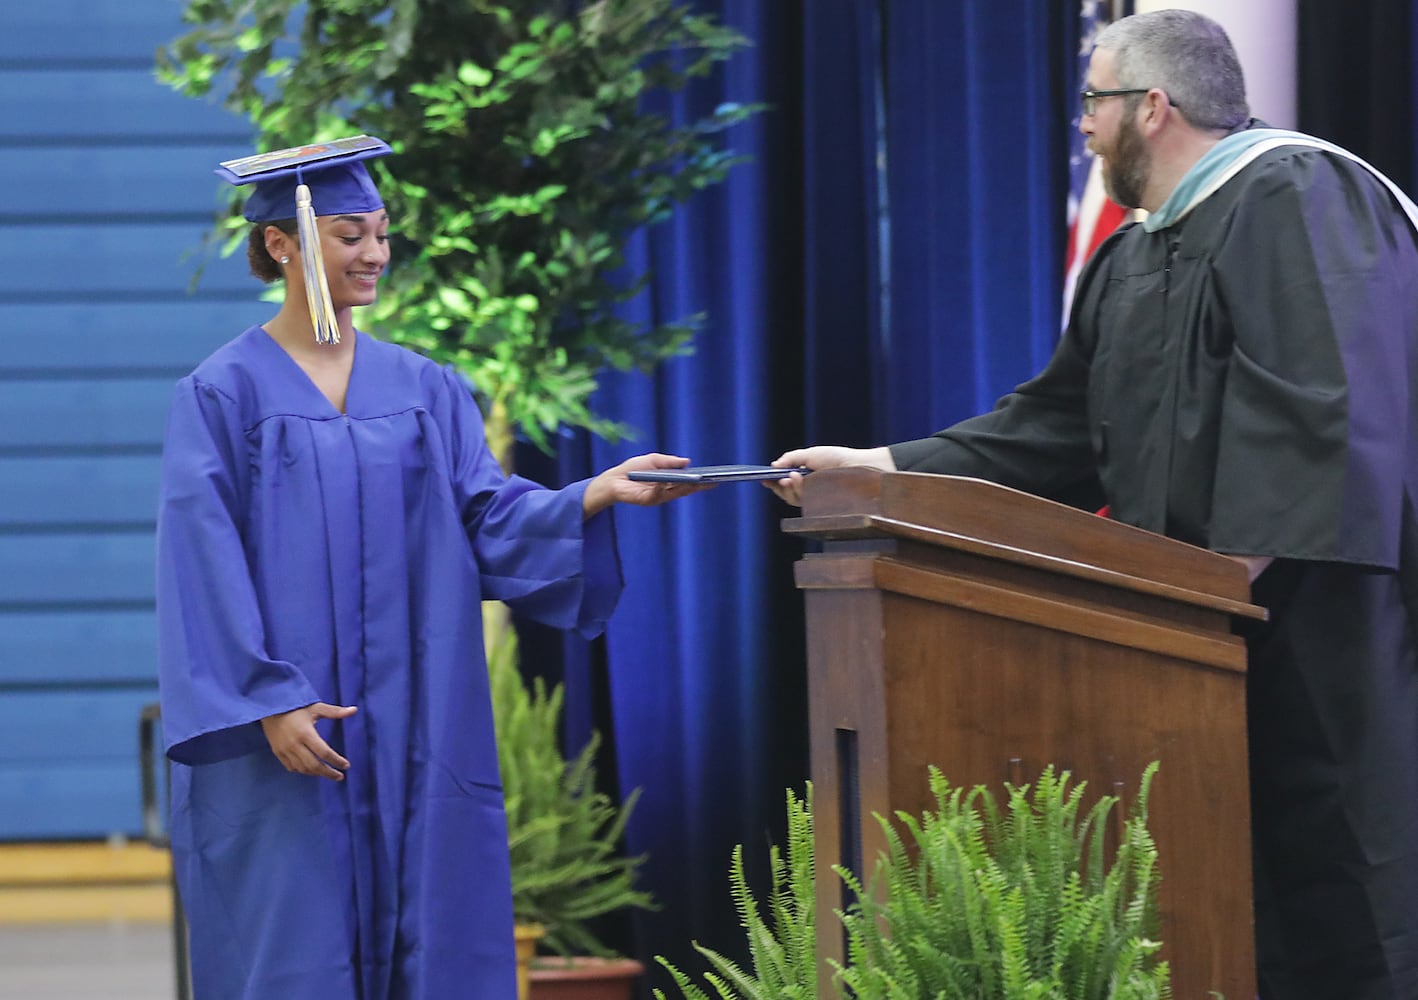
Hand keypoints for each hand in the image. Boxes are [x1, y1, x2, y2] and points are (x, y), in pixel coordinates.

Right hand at [260, 702, 358, 780]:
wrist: (270, 707)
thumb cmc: (296, 707)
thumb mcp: (316, 708)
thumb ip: (335, 712)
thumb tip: (354, 710)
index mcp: (306, 733)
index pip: (324, 752)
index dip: (336, 761)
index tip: (346, 766)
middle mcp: (295, 744)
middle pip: (314, 765)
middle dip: (328, 773)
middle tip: (340, 776)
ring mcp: (284, 750)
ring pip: (303, 768)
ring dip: (316, 773)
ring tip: (327, 773)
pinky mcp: (277, 753)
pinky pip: (291, 767)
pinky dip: (303, 770)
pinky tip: (311, 770)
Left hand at [582, 453, 711, 516]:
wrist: (613, 479)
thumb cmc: (633, 469)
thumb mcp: (653, 460)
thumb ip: (670, 461)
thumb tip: (688, 462)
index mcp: (670, 482)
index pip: (689, 482)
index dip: (702, 480)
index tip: (715, 477)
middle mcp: (666, 491)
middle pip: (686, 489)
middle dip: (700, 485)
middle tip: (712, 481)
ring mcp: (658, 497)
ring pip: (675, 493)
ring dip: (686, 487)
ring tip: (697, 481)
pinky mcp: (647, 500)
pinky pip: (657, 494)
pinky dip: (662, 487)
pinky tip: (666, 480)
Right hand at [762, 446, 896, 506]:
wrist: (859, 466)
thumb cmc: (837, 458)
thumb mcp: (810, 454)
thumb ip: (791, 459)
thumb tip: (773, 465)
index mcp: (804, 476)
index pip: (784, 483)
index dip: (773, 482)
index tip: (763, 478)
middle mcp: (808, 489)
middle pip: (786, 493)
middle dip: (778, 487)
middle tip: (776, 480)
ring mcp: (814, 498)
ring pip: (793, 499)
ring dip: (788, 488)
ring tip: (789, 478)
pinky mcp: (820, 505)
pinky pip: (803, 501)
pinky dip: (798, 490)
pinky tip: (798, 479)